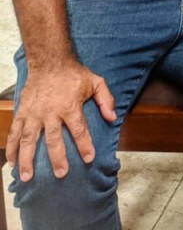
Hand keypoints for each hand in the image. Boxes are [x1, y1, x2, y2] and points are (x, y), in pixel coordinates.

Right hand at [6, 63, 114, 180]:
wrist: (49, 62)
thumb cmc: (74, 74)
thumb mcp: (96, 82)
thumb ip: (106, 100)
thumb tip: (113, 118)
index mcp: (69, 106)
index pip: (79, 129)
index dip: (84, 145)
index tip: (89, 159)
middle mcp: (50, 112)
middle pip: (53, 139)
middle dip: (57, 158)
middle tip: (60, 174)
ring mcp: (33, 113)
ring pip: (28, 140)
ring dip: (27, 159)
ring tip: (27, 177)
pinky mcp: (22, 112)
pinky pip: (14, 133)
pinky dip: (11, 148)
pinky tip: (12, 162)